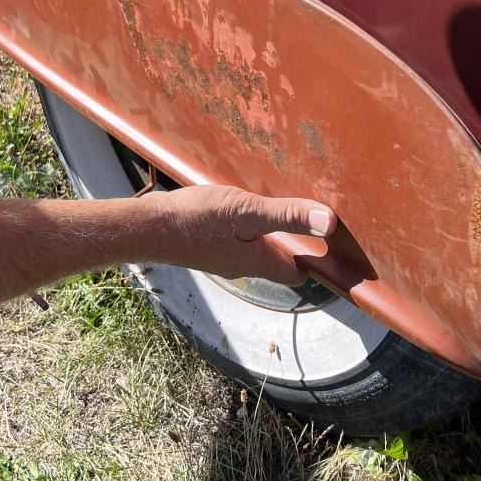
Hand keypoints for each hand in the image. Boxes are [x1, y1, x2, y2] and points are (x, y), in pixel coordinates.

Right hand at [154, 185, 336, 284]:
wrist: (147, 228)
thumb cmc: (196, 220)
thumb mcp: (246, 212)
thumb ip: (286, 216)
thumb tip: (329, 223)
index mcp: (258, 263)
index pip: (297, 272)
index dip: (317, 261)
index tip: (333, 244)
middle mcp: (242, 266)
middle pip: (278, 262)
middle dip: (296, 245)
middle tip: (312, 220)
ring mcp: (222, 256)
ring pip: (257, 250)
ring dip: (272, 235)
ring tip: (283, 210)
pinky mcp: (206, 245)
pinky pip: (236, 239)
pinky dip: (248, 228)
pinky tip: (243, 209)